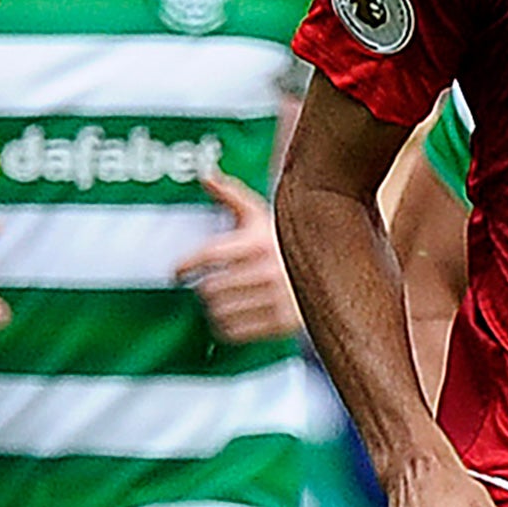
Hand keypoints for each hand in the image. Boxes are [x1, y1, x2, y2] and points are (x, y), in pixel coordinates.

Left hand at [176, 170, 301, 343]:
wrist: (330, 266)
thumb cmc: (282, 239)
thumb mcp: (261, 214)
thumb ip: (231, 194)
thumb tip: (205, 174)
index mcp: (259, 242)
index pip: (208, 255)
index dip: (185, 265)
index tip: (177, 273)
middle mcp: (268, 270)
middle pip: (209, 288)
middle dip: (205, 287)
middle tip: (209, 284)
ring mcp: (277, 299)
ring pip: (220, 312)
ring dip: (215, 308)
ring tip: (224, 299)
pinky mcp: (283, 323)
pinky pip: (234, 332)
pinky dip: (227, 326)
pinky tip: (234, 315)